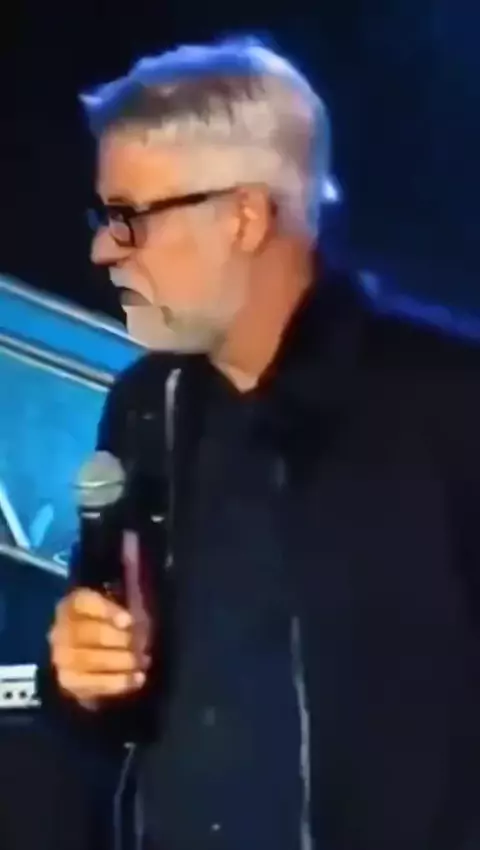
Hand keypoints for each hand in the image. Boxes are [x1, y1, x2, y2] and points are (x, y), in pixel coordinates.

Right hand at [49, 588, 150, 706]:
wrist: (86, 654)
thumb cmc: (108, 625)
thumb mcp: (115, 611)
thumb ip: (123, 613)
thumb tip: (136, 625)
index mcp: (73, 604)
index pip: (85, 602)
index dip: (107, 611)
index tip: (128, 621)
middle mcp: (60, 629)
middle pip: (90, 633)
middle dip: (121, 640)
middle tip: (143, 645)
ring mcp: (61, 657)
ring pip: (90, 660)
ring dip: (122, 661)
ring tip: (143, 661)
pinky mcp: (68, 682)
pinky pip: (94, 684)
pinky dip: (120, 682)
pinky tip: (138, 678)